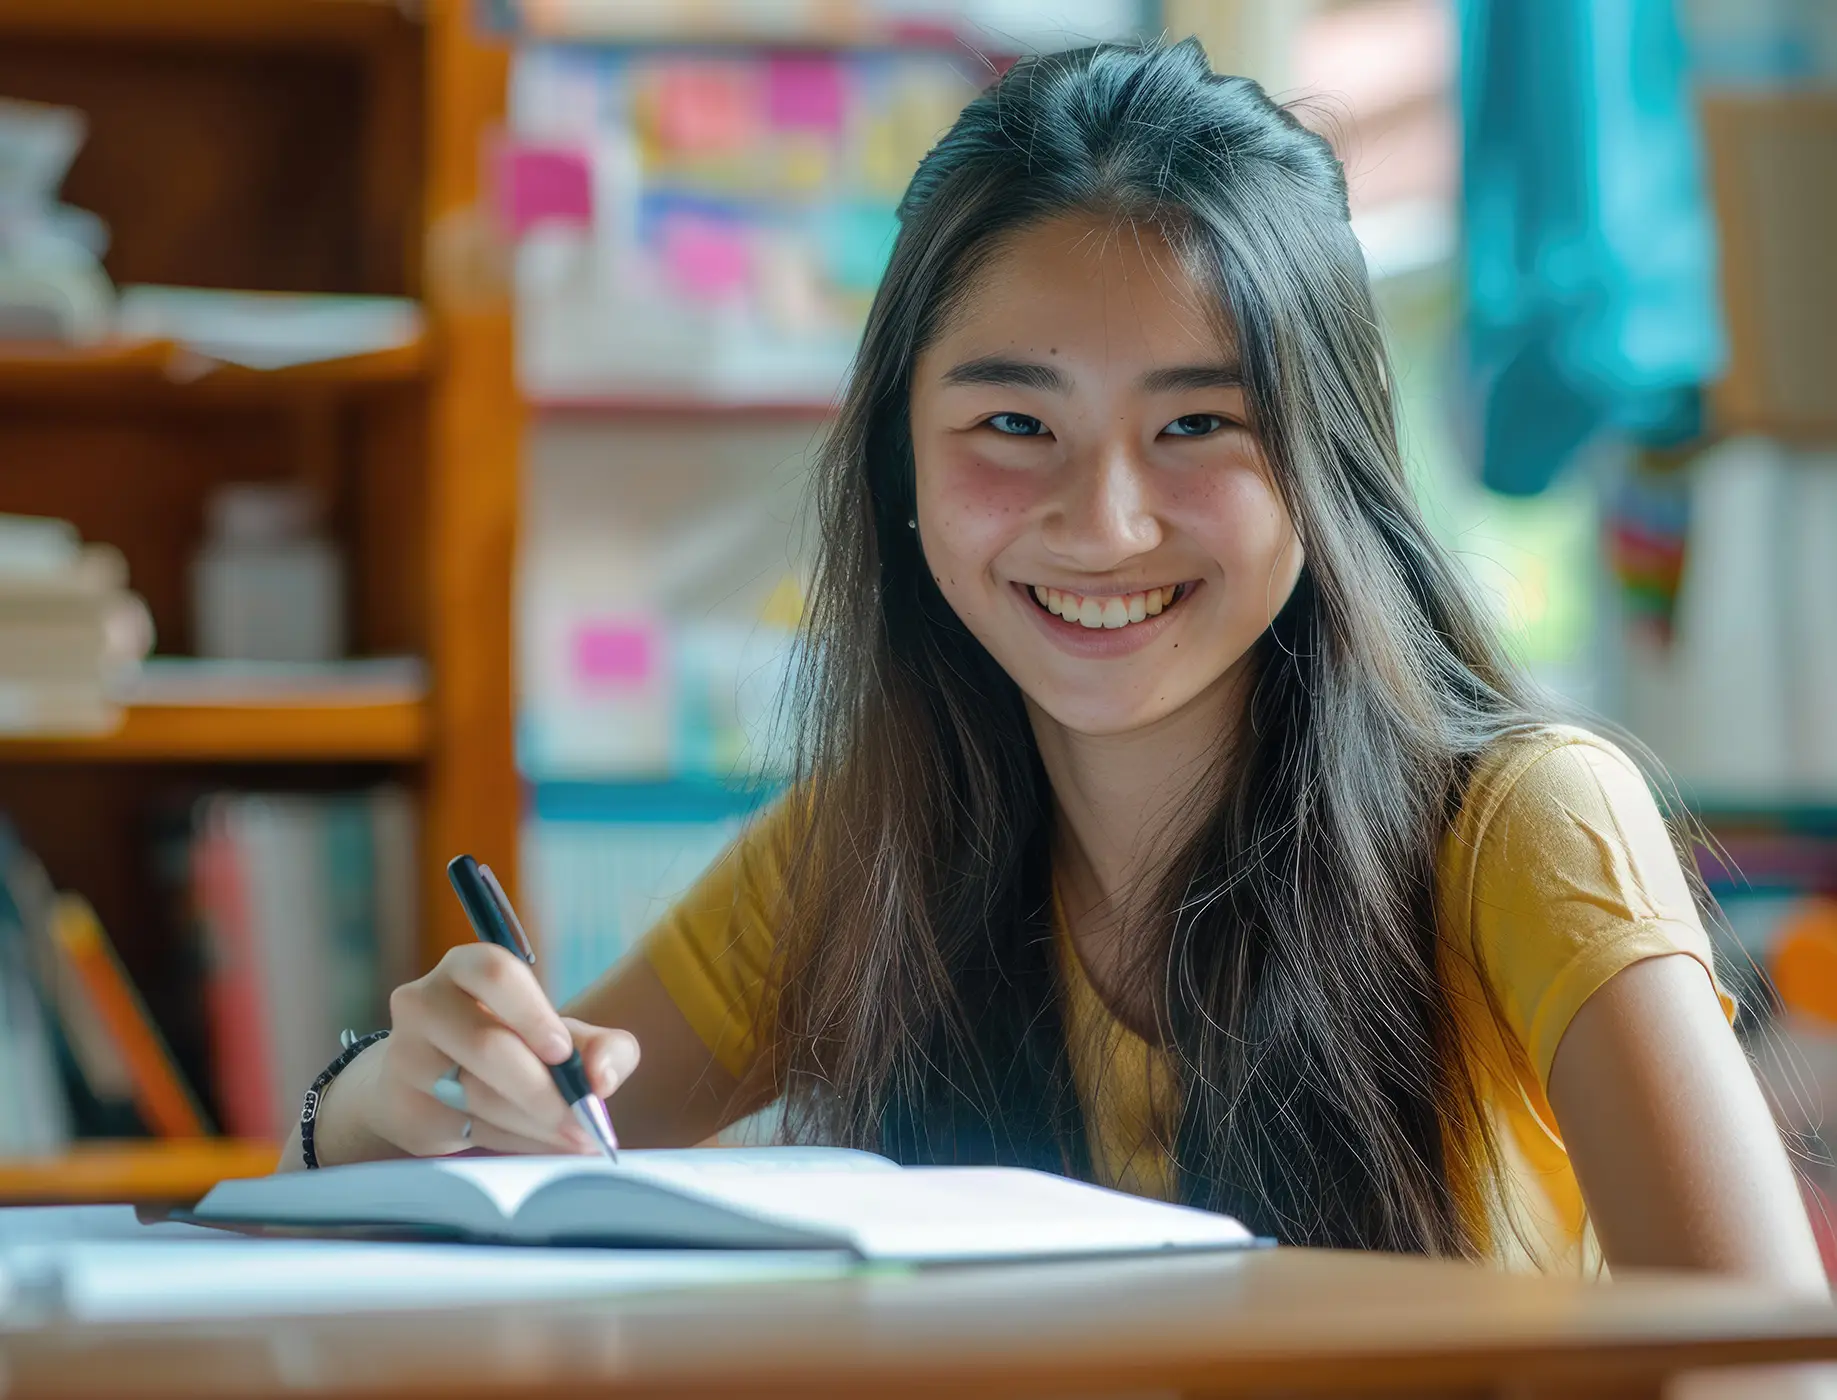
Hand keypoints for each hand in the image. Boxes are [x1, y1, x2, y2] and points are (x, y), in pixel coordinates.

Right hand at [331, 944, 641, 1160]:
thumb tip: (603, 1077)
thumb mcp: (562, 1035)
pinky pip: (468, 1130)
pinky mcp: (404, 1107)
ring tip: (576, 1135)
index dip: (533, 1014)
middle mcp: (425, 1003)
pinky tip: (543, 1142)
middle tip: (585, 1119)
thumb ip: (602, 1047)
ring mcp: (406, 1056)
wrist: (432, 1080)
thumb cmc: (512, 1045)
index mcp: (466, 968)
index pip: (495, 974)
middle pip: (487, 1045)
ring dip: (536, 1122)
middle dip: (544, 1090)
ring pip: (477, 1096)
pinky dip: (516, 1142)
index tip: (563, 1054)